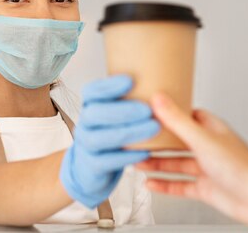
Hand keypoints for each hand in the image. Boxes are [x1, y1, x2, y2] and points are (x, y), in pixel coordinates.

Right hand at [59, 75, 159, 207]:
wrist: (91, 167)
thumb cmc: (111, 134)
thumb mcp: (116, 114)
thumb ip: (131, 100)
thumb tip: (163, 86)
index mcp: (91, 105)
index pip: (92, 91)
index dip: (109, 86)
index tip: (130, 80)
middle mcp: (85, 123)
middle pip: (96, 113)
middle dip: (123, 110)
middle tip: (148, 110)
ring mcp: (86, 145)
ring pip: (101, 138)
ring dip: (129, 132)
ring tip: (154, 128)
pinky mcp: (92, 165)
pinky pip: (107, 161)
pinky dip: (127, 156)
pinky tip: (146, 152)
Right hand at [135, 93, 247, 228]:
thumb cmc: (242, 167)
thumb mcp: (202, 139)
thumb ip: (177, 120)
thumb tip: (159, 98)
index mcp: (212, 129)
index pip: (187, 115)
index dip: (169, 113)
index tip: (151, 110)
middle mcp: (209, 148)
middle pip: (177, 141)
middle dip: (157, 142)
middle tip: (138, 139)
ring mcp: (206, 169)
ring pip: (175, 163)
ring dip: (157, 163)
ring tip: (137, 161)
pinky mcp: (205, 188)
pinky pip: (179, 185)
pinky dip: (164, 185)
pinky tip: (151, 184)